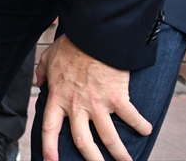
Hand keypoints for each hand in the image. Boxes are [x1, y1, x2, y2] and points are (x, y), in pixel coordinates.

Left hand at [37, 34, 150, 160]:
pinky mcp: (117, 97)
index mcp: (59, 98)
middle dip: (92, 160)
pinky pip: (131, 117)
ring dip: (120, 154)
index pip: (50, 129)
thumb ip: (43, 72)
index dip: (49, 148)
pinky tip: (146, 131)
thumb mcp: (49, 57)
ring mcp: (98, 104)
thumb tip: (39, 81)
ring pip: (109, 138)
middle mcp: (77, 106)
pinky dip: (140, 126)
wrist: (93, 36)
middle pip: (83, 142)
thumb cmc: (71, 45)